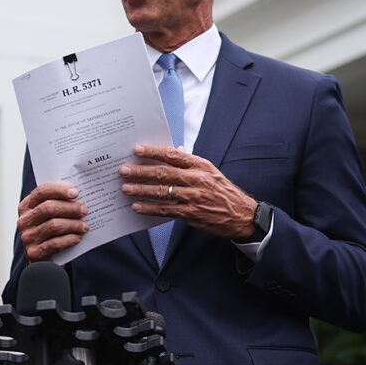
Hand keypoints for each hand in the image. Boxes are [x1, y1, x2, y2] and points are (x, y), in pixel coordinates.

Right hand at [17, 182, 88, 261]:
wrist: (44, 263)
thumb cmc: (51, 233)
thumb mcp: (50, 216)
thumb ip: (58, 204)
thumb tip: (78, 195)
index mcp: (26, 207)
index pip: (41, 191)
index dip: (59, 190)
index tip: (76, 192)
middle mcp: (24, 221)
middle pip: (49, 208)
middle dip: (70, 208)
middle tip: (84, 210)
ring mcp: (28, 237)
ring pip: (54, 225)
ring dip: (73, 224)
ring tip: (85, 226)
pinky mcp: (34, 253)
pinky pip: (55, 243)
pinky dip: (69, 239)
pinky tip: (78, 238)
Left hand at [120, 144, 257, 238]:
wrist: (242, 215)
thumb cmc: (224, 191)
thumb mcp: (210, 171)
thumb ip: (190, 162)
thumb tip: (174, 149)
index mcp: (200, 165)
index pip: (173, 155)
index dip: (153, 151)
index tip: (137, 149)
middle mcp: (196, 179)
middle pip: (163, 173)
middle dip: (140, 171)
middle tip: (123, 170)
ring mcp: (193, 198)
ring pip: (161, 192)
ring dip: (141, 190)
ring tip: (125, 188)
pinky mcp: (191, 214)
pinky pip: (165, 210)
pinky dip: (149, 208)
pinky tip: (137, 207)